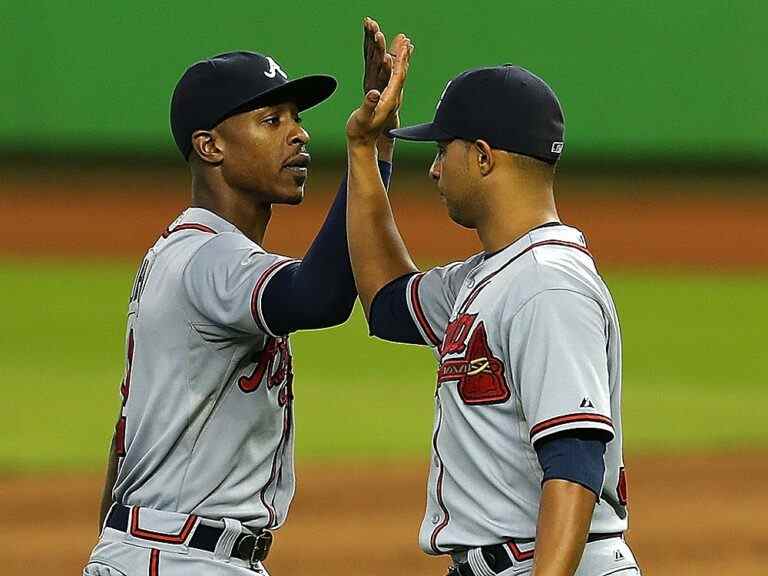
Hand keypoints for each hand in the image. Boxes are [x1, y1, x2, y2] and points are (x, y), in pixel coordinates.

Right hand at [363, 17, 402, 136]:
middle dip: (403, 56)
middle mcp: (393, 98)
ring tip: (404, 46)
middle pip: (401, 73)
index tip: (403, 46)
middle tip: (406, 40)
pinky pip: (392, 79)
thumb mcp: (362, 118)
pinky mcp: (385, 100)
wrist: (362, 143)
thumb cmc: (360, 132)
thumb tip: (373, 93)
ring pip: (398, 76)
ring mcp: (390, 99)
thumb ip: (368, 105)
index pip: (398, 77)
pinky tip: (394, 62)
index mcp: (389, 100)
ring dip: (401, 60)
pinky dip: (395, 68)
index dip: (401, 61)